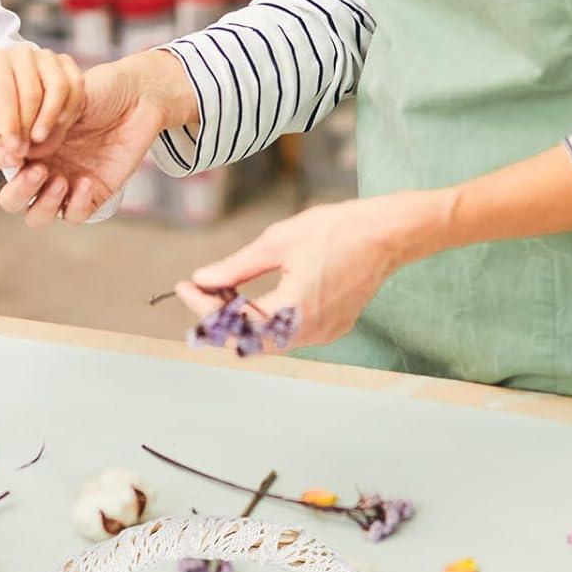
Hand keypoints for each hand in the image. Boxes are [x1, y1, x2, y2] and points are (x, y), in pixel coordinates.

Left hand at [0, 44, 83, 167]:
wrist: (14, 83)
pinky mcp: (68, 63)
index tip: (12, 148)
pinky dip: (70, 109)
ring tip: (40, 138)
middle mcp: (22, 52)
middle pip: (31, 92)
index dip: (9, 124)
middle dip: (28, 126)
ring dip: (50, 118)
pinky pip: (76, 86)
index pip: (4, 93)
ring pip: (58, 87)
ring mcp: (47, 56)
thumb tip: (11, 156)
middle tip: (25, 150)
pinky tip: (59, 125)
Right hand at [0, 50, 195, 226]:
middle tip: (38, 170)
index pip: (2, 161)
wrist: (138, 96)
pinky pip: (74, 214)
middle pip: (12, 200)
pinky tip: (87, 181)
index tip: (15, 150)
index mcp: (29, 143)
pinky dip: (76, 204)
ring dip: (44, 204)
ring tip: (61, 180)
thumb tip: (28, 144)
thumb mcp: (65, 97)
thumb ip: (44, 121)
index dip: (2, 159)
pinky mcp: (92, 195)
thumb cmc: (98, 90)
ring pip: (37, 215)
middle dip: (19, 191)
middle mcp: (42, 167)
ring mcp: (65, 184)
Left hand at [174, 192, 447, 349]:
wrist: (386, 234)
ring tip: (223, 289)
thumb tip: (202, 280)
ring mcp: (323, 335)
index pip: (234, 323)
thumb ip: (235, 268)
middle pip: (248, 340)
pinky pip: (288, 333)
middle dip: (219, 317)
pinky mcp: (332, 329)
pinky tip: (252, 295)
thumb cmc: (336, 231)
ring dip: (241, 318)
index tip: (185, 286)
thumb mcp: (277, 242)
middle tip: (199, 290)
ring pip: (268, 339)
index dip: (203, 308)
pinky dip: (265, 318)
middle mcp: (309, 333)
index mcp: (292, 312)